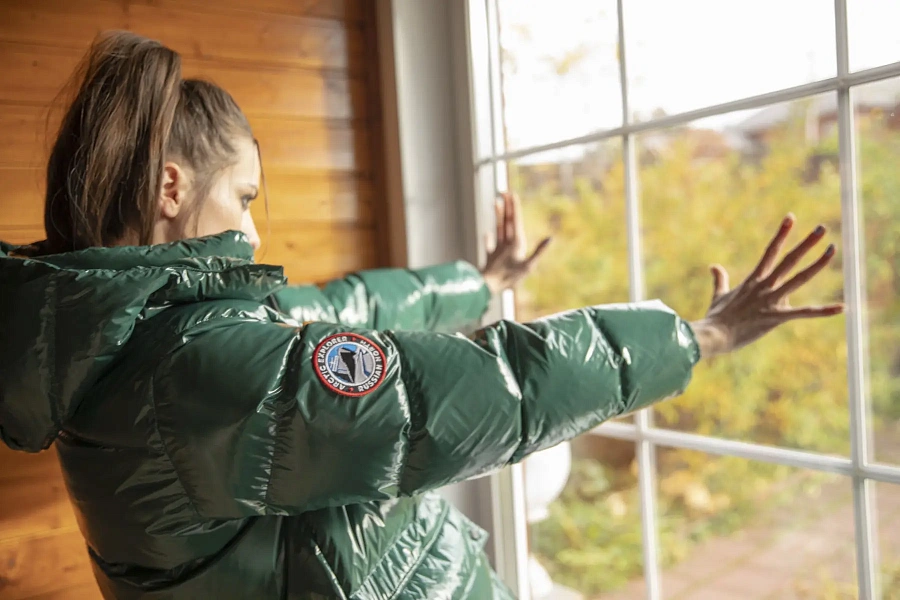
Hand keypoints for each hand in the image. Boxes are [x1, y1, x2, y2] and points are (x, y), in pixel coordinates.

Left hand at [480, 192, 551, 294]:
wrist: (487, 286)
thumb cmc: (509, 277)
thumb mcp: (528, 266)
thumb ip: (539, 252)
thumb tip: (551, 238)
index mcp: (516, 243)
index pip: (515, 221)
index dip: (514, 207)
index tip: (512, 194)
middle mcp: (505, 242)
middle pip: (506, 221)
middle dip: (507, 206)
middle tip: (505, 191)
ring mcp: (497, 248)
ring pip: (498, 228)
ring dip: (498, 215)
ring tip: (496, 202)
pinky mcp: (490, 257)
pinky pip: (489, 245)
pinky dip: (488, 239)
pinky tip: (486, 233)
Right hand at [690, 214, 844, 357]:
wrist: (712, 335)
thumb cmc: (715, 318)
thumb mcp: (718, 295)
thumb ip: (720, 279)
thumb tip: (713, 266)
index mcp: (753, 280)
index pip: (770, 252)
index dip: (782, 234)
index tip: (792, 218)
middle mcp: (764, 286)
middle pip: (789, 260)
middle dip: (807, 243)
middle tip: (822, 228)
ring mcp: (770, 301)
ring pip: (799, 278)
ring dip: (817, 264)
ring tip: (832, 249)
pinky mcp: (774, 318)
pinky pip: (803, 313)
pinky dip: (823, 311)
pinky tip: (842, 307)